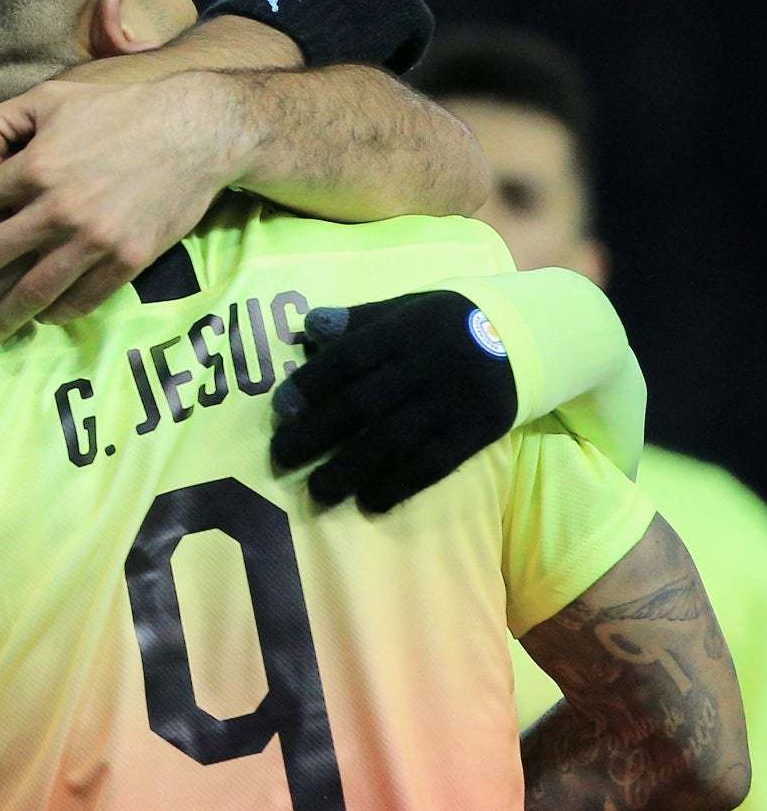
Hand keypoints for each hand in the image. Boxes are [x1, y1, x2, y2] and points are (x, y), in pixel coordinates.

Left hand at [0, 72, 248, 342]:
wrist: (199, 130)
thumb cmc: (120, 110)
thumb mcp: (53, 98)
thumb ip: (0, 123)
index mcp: (33, 166)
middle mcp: (57, 208)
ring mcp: (93, 240)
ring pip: (31, 292)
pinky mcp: (128, 260)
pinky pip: (83, 299)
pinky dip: (57, 313)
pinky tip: (41, 318)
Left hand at [269, 292, 517, 511]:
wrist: (529, 336)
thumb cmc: (450, 323)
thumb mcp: (408, 308)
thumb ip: (359, 320)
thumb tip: (308, 327)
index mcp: (406, 329)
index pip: (352, 356)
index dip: (314, 382)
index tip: (281, 407)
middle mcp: (427, 365)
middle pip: (365, 402)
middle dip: (318, 432)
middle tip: (281, 456)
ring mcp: (453, 401)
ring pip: (395, 439)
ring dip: (351, 469)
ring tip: (318, 492)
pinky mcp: (476, 432)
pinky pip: (434, 463)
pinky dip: (400, 484)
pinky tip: (370, 502)